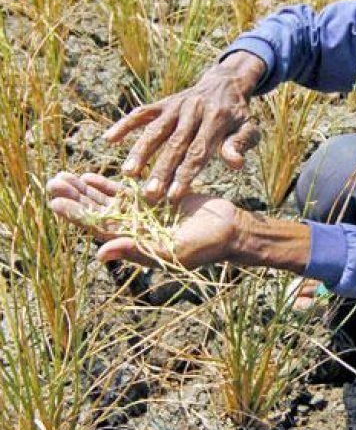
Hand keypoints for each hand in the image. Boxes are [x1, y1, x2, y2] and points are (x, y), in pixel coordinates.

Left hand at [47, 172, 241, 268]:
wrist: (229, 230)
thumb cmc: (205, 246)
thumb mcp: (172, 251)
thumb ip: (137, 250)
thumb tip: (100, 254)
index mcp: (134, 243)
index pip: (98, 227)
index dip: (77, 214)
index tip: (56, 201)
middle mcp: (133, 229)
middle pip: (97, 212)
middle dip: (74, 197)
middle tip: (52, 182)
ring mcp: (142, 214)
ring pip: (106, 200)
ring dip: (85, 189)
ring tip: (63, 176)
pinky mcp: (153, 199)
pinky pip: (124, 192)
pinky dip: (107, 184)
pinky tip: (90, 176)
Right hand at [104, 52, 265, 202]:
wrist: (226, 83)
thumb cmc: (237, 116)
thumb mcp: (249, 128)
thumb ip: (240, 144)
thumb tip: (235, 163)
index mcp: (216, 120)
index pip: (198, 151)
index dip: (185, 174)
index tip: (173, 196)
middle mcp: (194, 110)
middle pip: (175, 144)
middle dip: (161, 170)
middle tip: (149, 195)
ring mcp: (176, 105)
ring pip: (155, 129)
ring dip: (140, 150)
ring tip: (128, 173)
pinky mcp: (163, 102)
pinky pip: (142, 112)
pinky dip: (125, 124)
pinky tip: (109, 139)